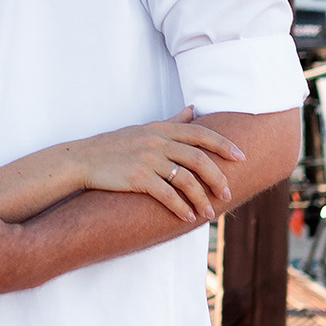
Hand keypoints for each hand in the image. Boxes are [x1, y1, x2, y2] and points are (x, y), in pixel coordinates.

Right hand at [81, 116, 244, 233]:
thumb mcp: (145, 129)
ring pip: (186, 179)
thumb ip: (172, 122)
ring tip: (208, 213)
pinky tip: (187, 216)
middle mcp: (157, 141)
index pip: (201, 134)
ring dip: (201, 199)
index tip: (241, 157)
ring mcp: (147, 159)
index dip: (224, 145)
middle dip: (218, 178)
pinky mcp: (137, 177)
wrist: (84, 159)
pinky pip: (167, 194)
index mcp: (162, 129)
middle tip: (227, 194)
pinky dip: (180, 207)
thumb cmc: (116, 146)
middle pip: (199, 158)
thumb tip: (194, 109)